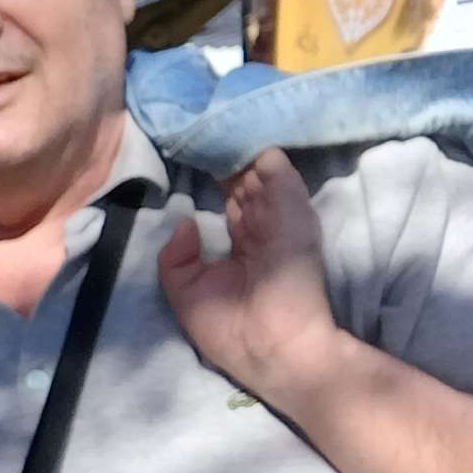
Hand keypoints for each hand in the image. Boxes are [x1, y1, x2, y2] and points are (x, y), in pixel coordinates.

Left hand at [155, 150, 338, 406]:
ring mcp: (281, 223)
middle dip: (231, 157)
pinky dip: (269, 161)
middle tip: (215, 127)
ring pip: (264, 177)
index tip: (204, 151)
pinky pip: (282, 183)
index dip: (221, 179)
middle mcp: (265, 229)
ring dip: (248, 152)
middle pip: (248, 184)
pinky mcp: (296, 221)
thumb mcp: (187, 292)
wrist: (273, 349)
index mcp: (244, 245)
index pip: (234, 203)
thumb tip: (184, 221)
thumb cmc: (229, 328)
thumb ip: (177, 258)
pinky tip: (253, 139)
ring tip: (230, 123)